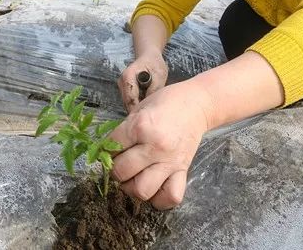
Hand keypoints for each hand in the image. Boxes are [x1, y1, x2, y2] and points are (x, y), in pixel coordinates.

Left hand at [109, 79, 211, 209]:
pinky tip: (154, 188)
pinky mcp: (183, 171)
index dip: (105, 150)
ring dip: (132, 188)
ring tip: (133, 178)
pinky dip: (159, 199)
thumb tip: (107, 153)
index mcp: (141, 126)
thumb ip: (124, 132)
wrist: (197, 104)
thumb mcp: (139, 110)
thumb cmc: (166, 103)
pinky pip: (170, 197)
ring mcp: (170, 162)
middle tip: (120, 164)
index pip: (111, 148)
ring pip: (142, 190)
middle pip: (122, 172)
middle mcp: (155, 147)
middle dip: (115, 171)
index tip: (109, 150)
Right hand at [117, 52, 167, 113]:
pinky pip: (130, 101)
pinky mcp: (124, 90)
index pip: (131, 98)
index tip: (148, 118)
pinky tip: (147, 105)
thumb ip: (154, 89)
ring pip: (128, 103)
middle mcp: (121, 82)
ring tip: (150, 111)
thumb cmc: (155, 64)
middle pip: (127, 103)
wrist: (148, 56)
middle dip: (138, 111)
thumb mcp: (159, 75)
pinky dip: (137, 105)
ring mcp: (121, 87)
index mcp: (128, 76)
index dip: (138, 109)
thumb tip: (150, 104)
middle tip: (151, 117)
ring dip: (138, 108)